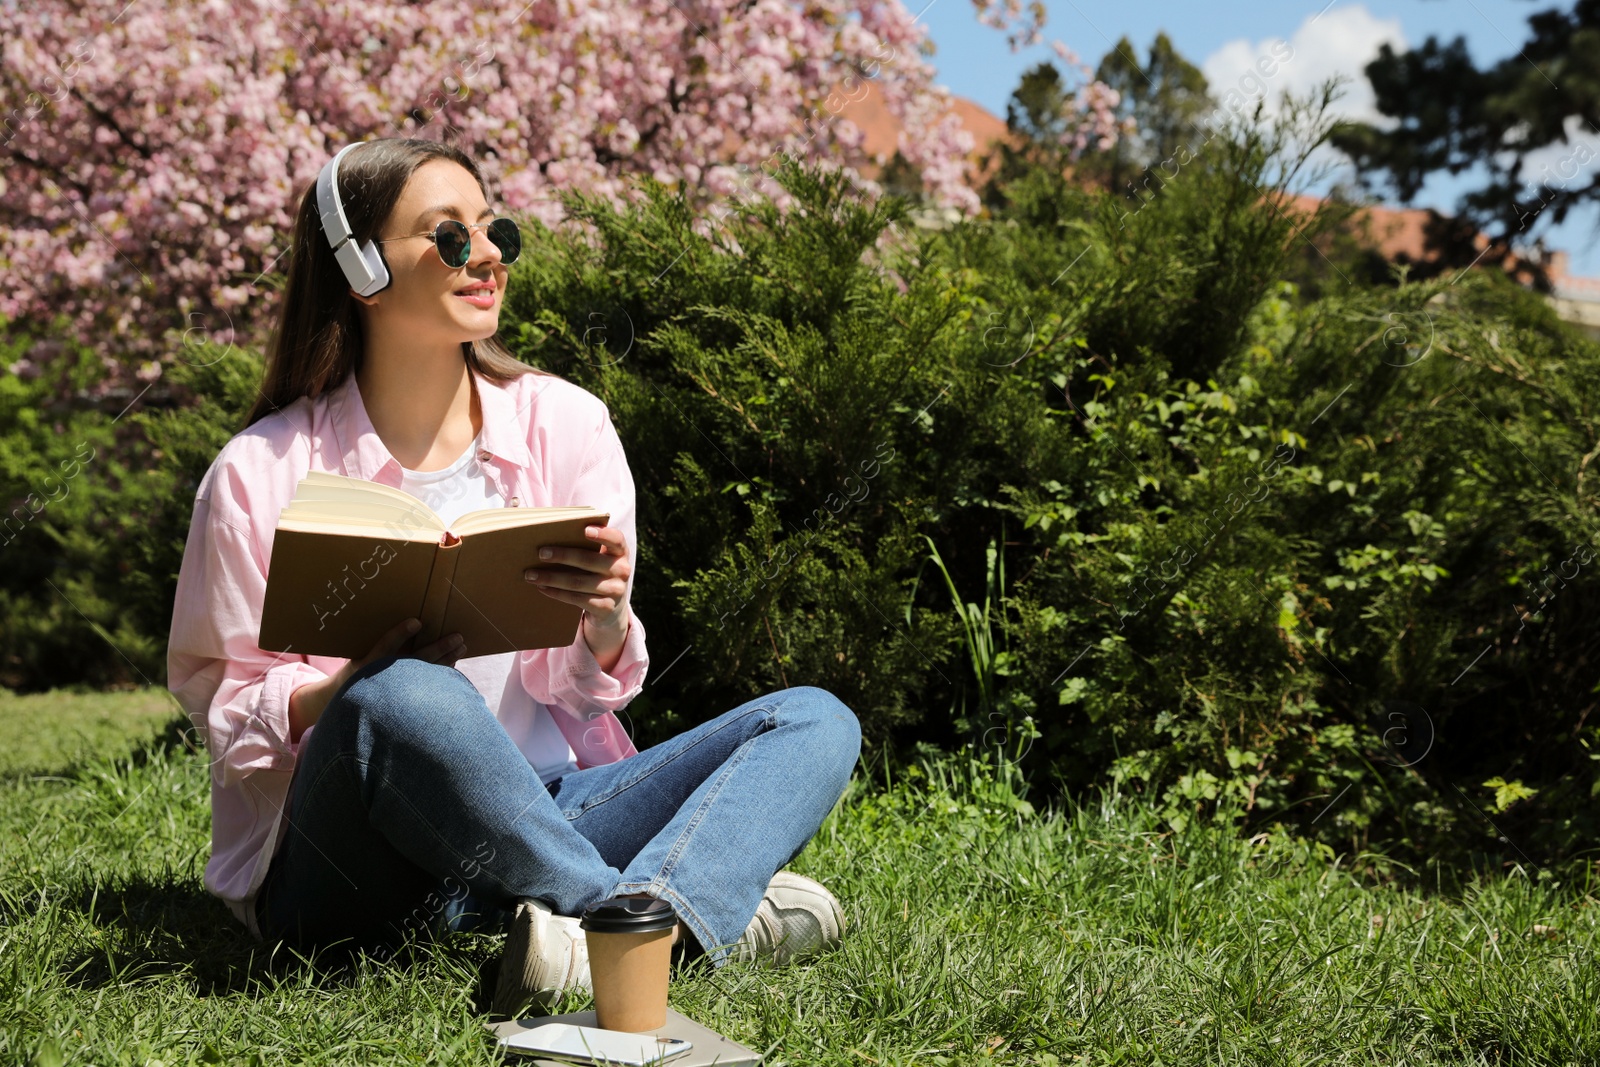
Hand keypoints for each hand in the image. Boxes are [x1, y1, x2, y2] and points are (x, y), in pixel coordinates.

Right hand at [288, 617, 465, 743]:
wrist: (343, 705)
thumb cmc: (356, 673)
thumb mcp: (358, 659)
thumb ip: (379, 646)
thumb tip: (407, 622)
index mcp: (367, 664)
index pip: (385, 646)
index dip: (400, 634)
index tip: (416, 622)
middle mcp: (383, 678)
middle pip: (416, 662)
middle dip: (438, 649)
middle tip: (458, 637)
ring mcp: (395, 690)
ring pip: (427, 674)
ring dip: (447, 659)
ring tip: (462, 646)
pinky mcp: (404, 700)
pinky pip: (429, 687)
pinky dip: (443, 675)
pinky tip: (454, 662)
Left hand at [523, 524, 631, 632]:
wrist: (611, 607)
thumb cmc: (597, 574)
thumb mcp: (599, 559)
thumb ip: (586, 547)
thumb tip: (551, 539)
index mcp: (620, 552)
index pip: (616, 539)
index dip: (602, 534)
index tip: (585, 530)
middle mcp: (621, 570)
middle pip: (589, 560)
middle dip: (562, 556)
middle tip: (540, 553)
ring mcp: (615, 590)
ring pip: (578, 582)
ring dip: (551, 578)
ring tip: (531, 575)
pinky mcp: (606, 607)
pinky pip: (577, 599)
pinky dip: (557, 593)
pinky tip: (542, 588)